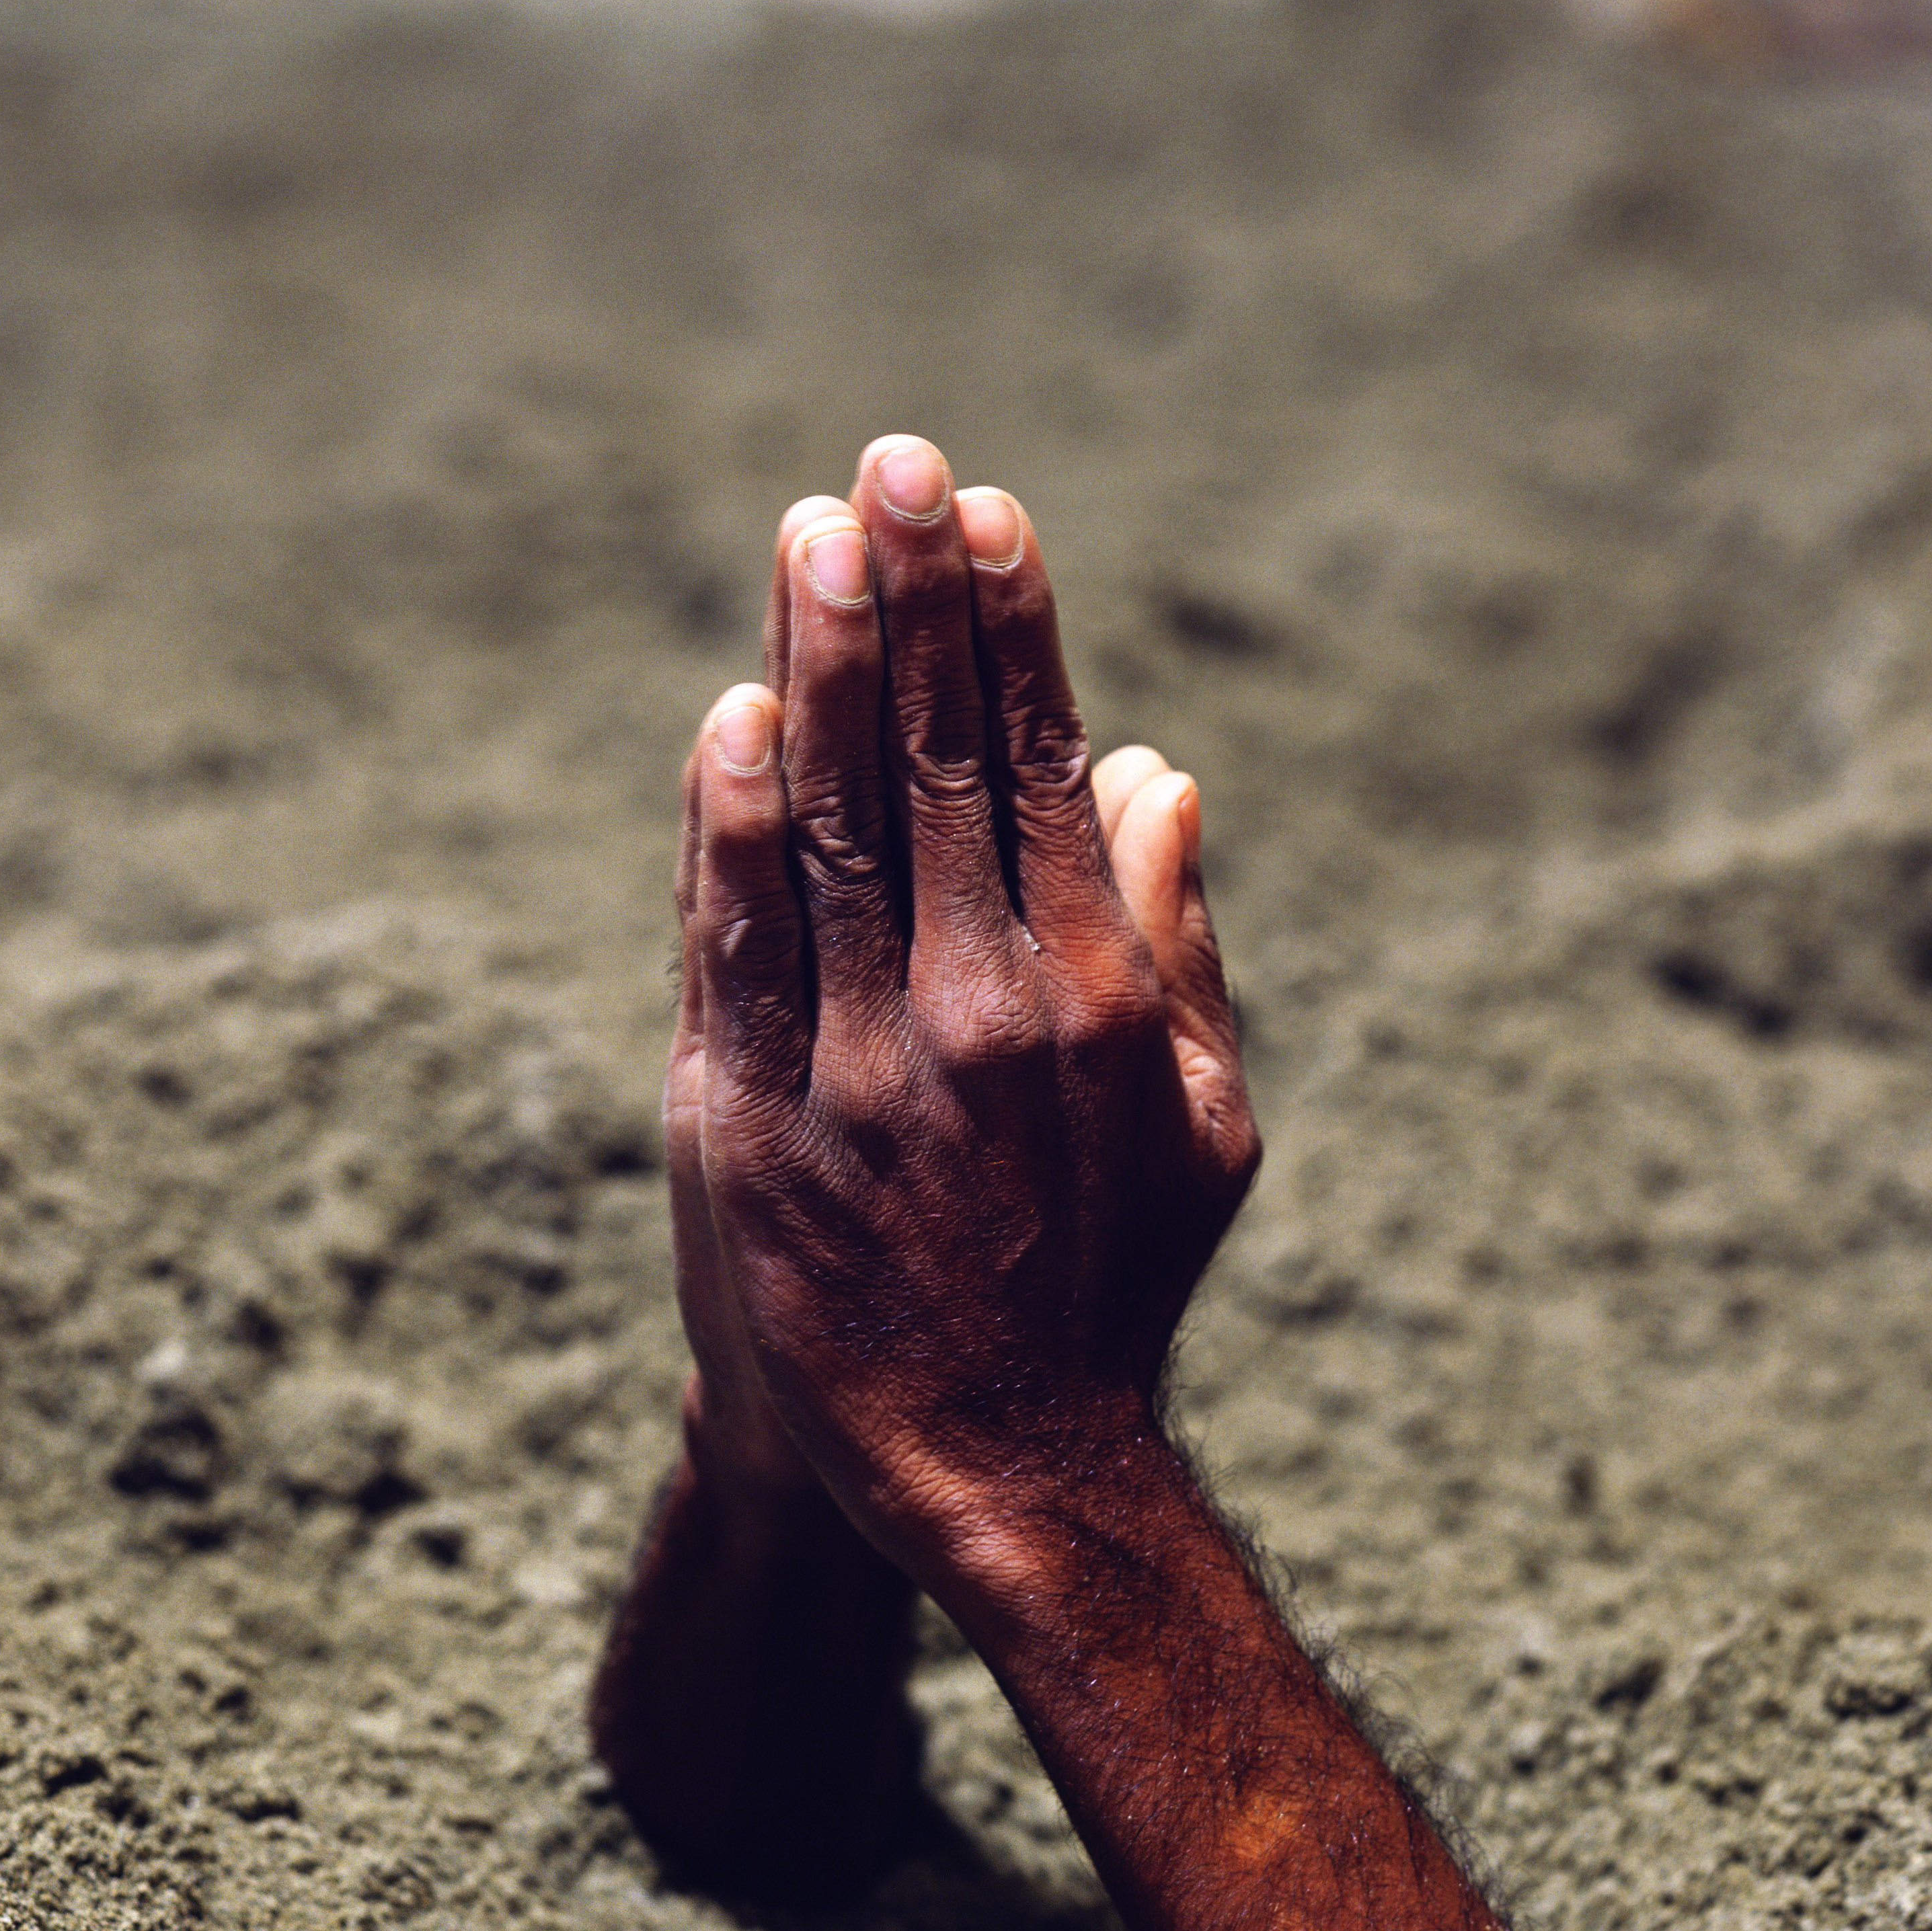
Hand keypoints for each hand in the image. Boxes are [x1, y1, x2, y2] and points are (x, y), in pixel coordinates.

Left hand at [669, 436, 1259, 1594]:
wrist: (991, 1467)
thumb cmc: (1112, 1282)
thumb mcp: (1205, 1125)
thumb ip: (1181, 942)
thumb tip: (1166, 769)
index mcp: (1097, 997)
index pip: (1044, 765)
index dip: (1012, 630)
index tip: (990, 513)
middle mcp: (978, 1009)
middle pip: (932, 761)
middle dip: (914, 598)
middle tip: (896, 463)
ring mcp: (855, 1063)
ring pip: (827, 821)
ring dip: (815, 667)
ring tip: (813, 532)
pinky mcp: (747, 1117)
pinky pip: (733, 938)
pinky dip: (726, 821)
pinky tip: (730, 715)